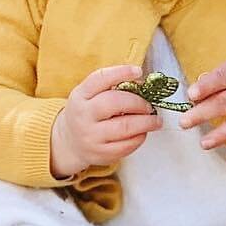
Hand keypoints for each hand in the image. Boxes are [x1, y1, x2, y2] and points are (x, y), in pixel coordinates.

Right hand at [49, 63, 162, 180]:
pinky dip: (140, 137)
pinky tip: (142, 132)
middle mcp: (83, 115)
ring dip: (146, 122)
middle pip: (114, 102)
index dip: (121, 72)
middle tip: (149, 105)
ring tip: (155, 120)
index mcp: (80, 96)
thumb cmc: (86, 114)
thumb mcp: (88, 96)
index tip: (138, 71)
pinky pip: (127, 145)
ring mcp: (91, 136)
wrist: (69, 142)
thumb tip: (140, 83)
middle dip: (138, 102)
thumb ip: (109, 87)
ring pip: (125, 127)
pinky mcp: (101, 154)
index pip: (100, 79)